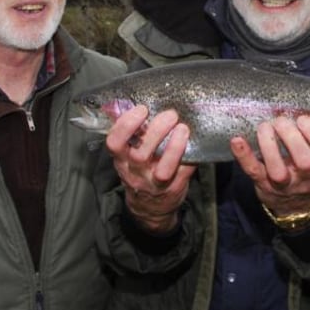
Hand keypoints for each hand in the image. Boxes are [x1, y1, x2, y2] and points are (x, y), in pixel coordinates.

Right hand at [106, 105, 194, 232]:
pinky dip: (190, 158)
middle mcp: (135, 172)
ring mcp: (154, 183)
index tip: (141, 110)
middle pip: (140, 154)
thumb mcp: (127, 154)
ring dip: (174, 147)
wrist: (150, 207)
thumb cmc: (140, 171)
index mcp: (121, 160)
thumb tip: (125, 102)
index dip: (126, 125)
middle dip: (156, 131)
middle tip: (170, 115)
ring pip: (163, 168)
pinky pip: (183, 173)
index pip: (115, 143)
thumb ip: (128, 132)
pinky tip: (194, 143)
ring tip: (183, 128)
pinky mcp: (173, 188)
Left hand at [231, 115, 309, 220]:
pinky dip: (244, 155)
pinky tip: (237, 140)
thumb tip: (296, 105)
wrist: (295, 205)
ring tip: (265, 127)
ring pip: (278, 170)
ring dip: (269, 144)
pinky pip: (253, 171)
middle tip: (281, 122)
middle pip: (304, 162)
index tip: (303, 119)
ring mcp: (285, 185)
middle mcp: (307, 179)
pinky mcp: (264, 185)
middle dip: (291, 136)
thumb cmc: (306, 170)